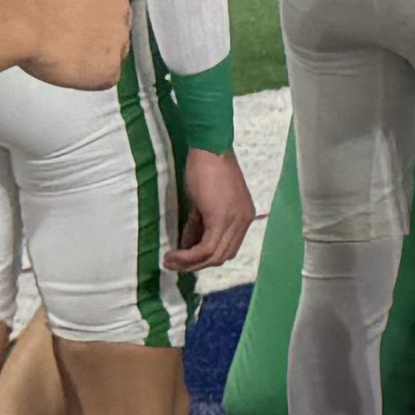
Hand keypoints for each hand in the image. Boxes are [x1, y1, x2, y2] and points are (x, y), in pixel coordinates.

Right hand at [1, 0, 132, 92]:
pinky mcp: (111, 67)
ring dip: (91, 58)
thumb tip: (69, 2)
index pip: (111, 7)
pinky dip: (87, 78)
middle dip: (95, 39)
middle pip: (115, 30)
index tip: (80, 27)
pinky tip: (68, 67)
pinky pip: (104, 78)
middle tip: (70, 44)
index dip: (93, 20)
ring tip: (63, 55)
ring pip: (111, 55)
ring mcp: (119, 39)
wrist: (26, 22)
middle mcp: (120, 9)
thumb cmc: (32, 3)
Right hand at [166, 142, 251, 276]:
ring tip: (170, 262)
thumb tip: (187, 245)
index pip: (227, 248)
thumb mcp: (204, 202)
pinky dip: (189, 256)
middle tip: (175, 265)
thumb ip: (199, 224)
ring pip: (214, 256)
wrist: (209, 148)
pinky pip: (206, 248)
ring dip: (190, 264)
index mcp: (243, 216)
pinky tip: (174, 255)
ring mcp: (235, 221)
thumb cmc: (206, 168)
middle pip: (222, 256)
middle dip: (197, 265)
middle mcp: (244, 221)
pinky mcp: (221, 219)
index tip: (185, 259)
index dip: (206, 258)